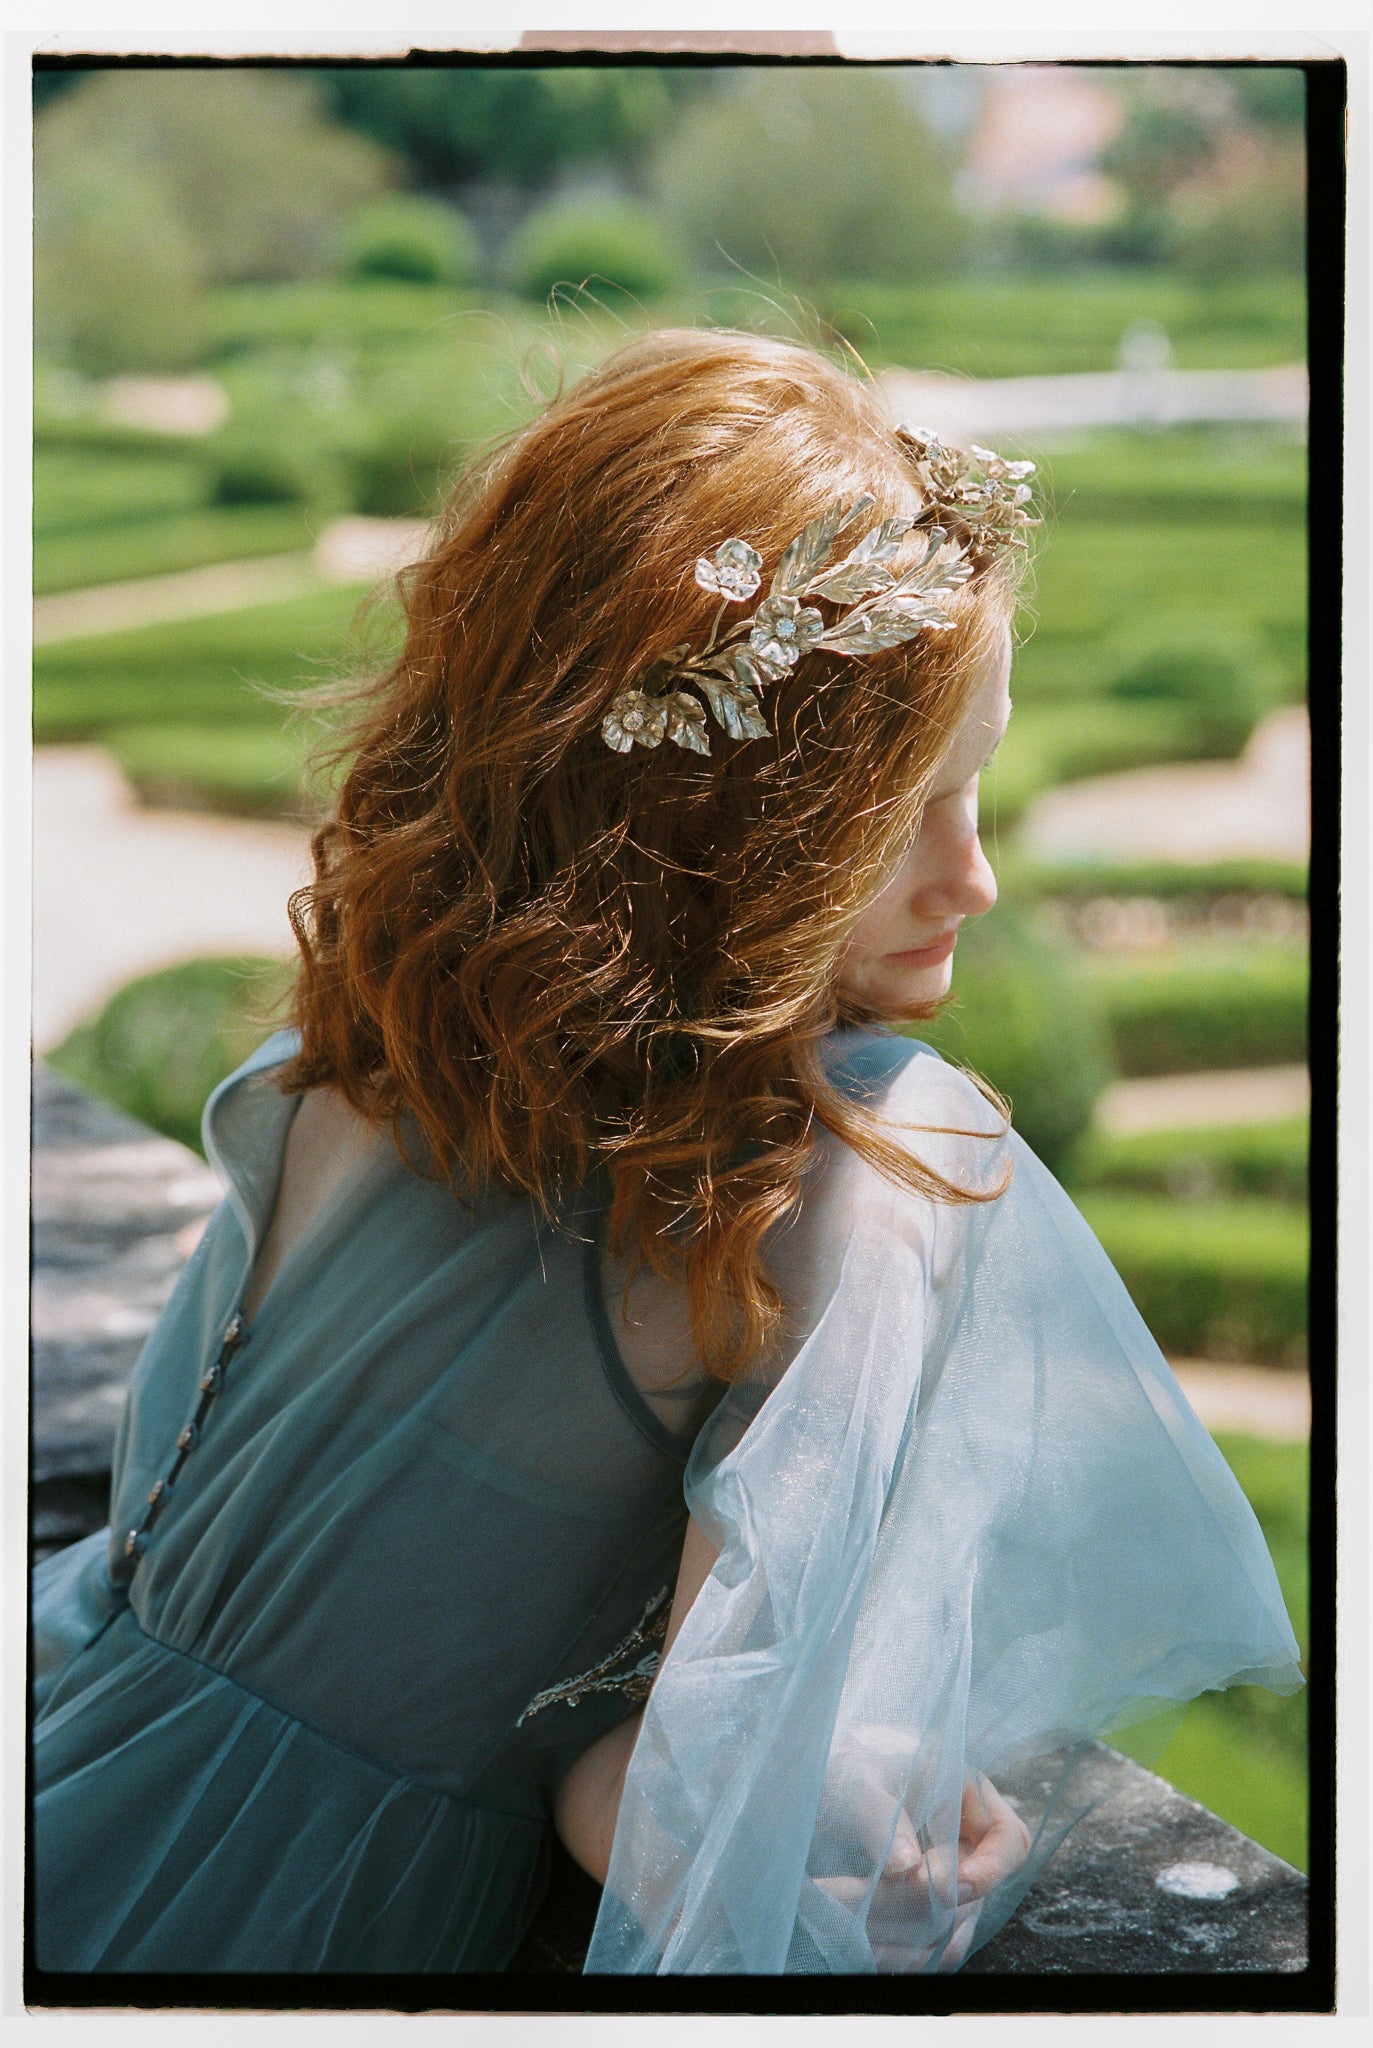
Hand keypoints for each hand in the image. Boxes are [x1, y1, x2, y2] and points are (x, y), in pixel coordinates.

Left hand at [814, 1768, 1030, 1972]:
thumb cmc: (850, 1772)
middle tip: (882, 1912)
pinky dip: (909, 1953)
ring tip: (870, 1941)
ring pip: (955, 1928)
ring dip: (917, 1939)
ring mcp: (952, 1880)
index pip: (1009, 1840)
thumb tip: (906, 1867)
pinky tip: (875, 1953)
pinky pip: (933, 1945)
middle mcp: (969, 1843)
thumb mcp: (863, 1783)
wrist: (827, 1790)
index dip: (989, 1870)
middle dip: (935, 1910)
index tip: (949, 1888)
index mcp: (969, 1796)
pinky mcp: (929, 1909)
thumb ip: (884, 1818)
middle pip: (977, 1894)